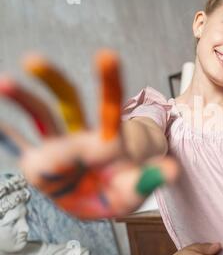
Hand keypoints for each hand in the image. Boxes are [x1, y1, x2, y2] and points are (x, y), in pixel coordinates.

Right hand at [0, 50, 176, 219]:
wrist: (101, 199)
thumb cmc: (120, 190)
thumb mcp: (135, 189)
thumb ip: (149, 179)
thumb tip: (173, 171)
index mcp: (108, 139)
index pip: (109, 106)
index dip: (109, 82)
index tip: (107, 55)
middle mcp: (81, 136)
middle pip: (68, 101)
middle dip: (53, 80)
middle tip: (32, 60)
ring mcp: (59, 146)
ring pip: (42, 117)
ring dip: (23, 100)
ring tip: (4, 82)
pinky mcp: (40, 162)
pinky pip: (21, 146)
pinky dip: (6, 136)